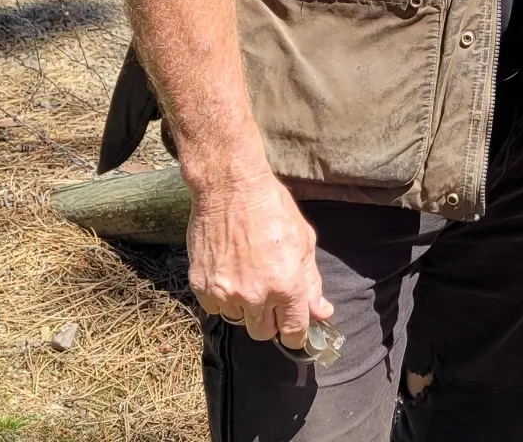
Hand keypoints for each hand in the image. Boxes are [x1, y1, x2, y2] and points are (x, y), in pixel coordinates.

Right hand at [188, 169, 334, 350]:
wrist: (230, 187)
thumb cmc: (272, 209)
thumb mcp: (304, 242)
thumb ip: (311, 283)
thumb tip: (321, 312)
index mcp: (285, 286)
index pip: (293, 332)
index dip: (297, 334)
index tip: (295, 330)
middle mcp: (254, 295)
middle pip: (263, 333)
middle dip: (270, 320)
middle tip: (270, 298)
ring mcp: (225, 293)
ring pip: (238, 320)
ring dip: (245, 308)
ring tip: (248, 278)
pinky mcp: (201, 286)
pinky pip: (215, 308)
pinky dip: (223, 298)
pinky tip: (230, 274)